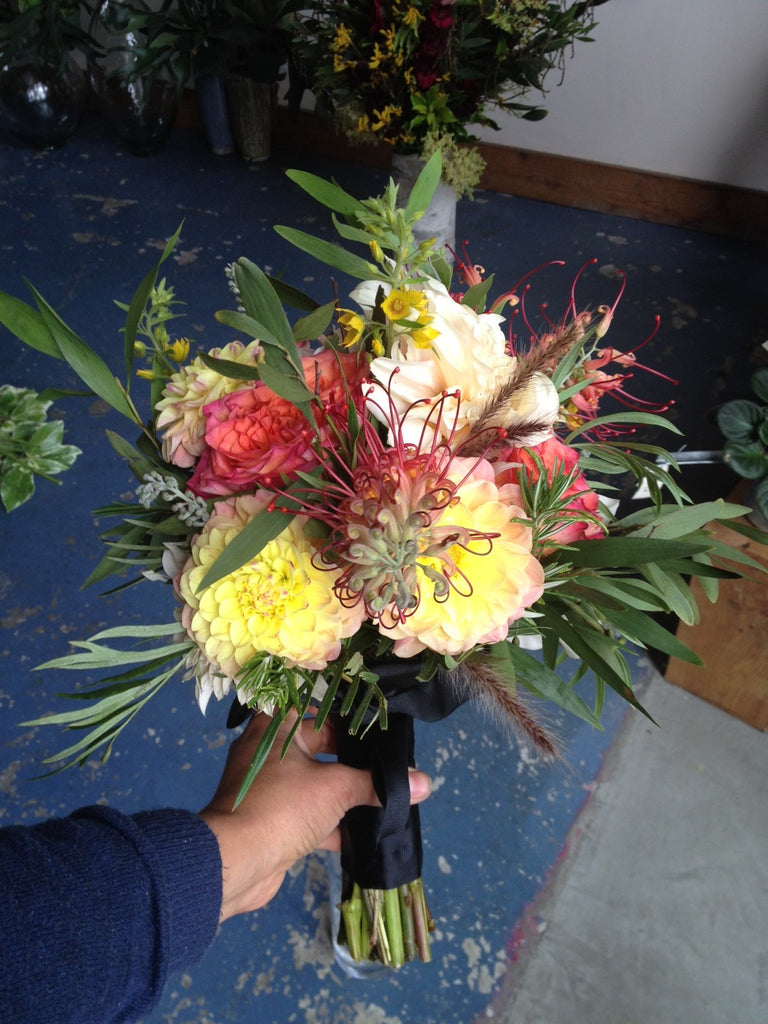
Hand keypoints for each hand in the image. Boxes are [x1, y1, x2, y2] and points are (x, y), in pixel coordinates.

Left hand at [199, 713, 431, 921]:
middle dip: (354, 763)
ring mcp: (269, 789)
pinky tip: (366, 833)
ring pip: (316, 785)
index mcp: (277, 728)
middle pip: (320, 749)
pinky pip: (309, 814)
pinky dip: (334, 824)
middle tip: (390, 766)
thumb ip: (377, 784)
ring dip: (346, 796)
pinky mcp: (272, 821)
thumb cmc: (283, 806)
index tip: (382, 730)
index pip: (320, 712)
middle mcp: (269, 752)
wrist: (238, 863)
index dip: (351, 720)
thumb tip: (424, 783)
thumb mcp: (336, 788)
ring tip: (386, 797)